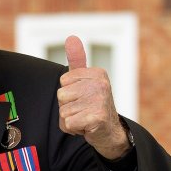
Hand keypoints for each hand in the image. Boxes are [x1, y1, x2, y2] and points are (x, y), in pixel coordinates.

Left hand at [57, 36, 129, 159]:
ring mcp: (100, 101)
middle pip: (61, 95)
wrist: (109, 132)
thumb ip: (77, 60)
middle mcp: (100, 84)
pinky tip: (86, 127)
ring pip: (63, 111)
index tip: (82, 98)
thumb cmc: (94, 106)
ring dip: (70, 119)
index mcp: (97, 73)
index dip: (68, 93)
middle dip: (68, 107)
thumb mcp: (85, 81)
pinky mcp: (97, 117)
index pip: (63, 81)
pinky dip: (73, 129)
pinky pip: (68, 123)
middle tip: (83, 110)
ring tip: (84, 118)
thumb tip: (71, 37)